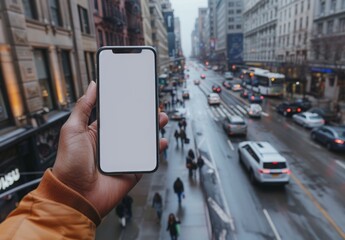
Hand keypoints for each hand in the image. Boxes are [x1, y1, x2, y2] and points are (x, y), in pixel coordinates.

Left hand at [52, 81, 168, 216]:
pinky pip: (147, 158)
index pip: (116, 115)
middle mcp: (112, 145)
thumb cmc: (69, 165)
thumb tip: (92, 86)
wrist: (76, 196)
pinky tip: (160, 141)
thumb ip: (83, 107)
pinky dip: (156, 150)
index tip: (135, 93)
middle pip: (132, 126)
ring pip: (142, 140)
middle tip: (152, 105)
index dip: (126, 105)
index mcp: (98, 133)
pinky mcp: (132, 170)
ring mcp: (123, 157)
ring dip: (153, 129)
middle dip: (144, 115)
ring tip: (160, 118)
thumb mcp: (72, 130)